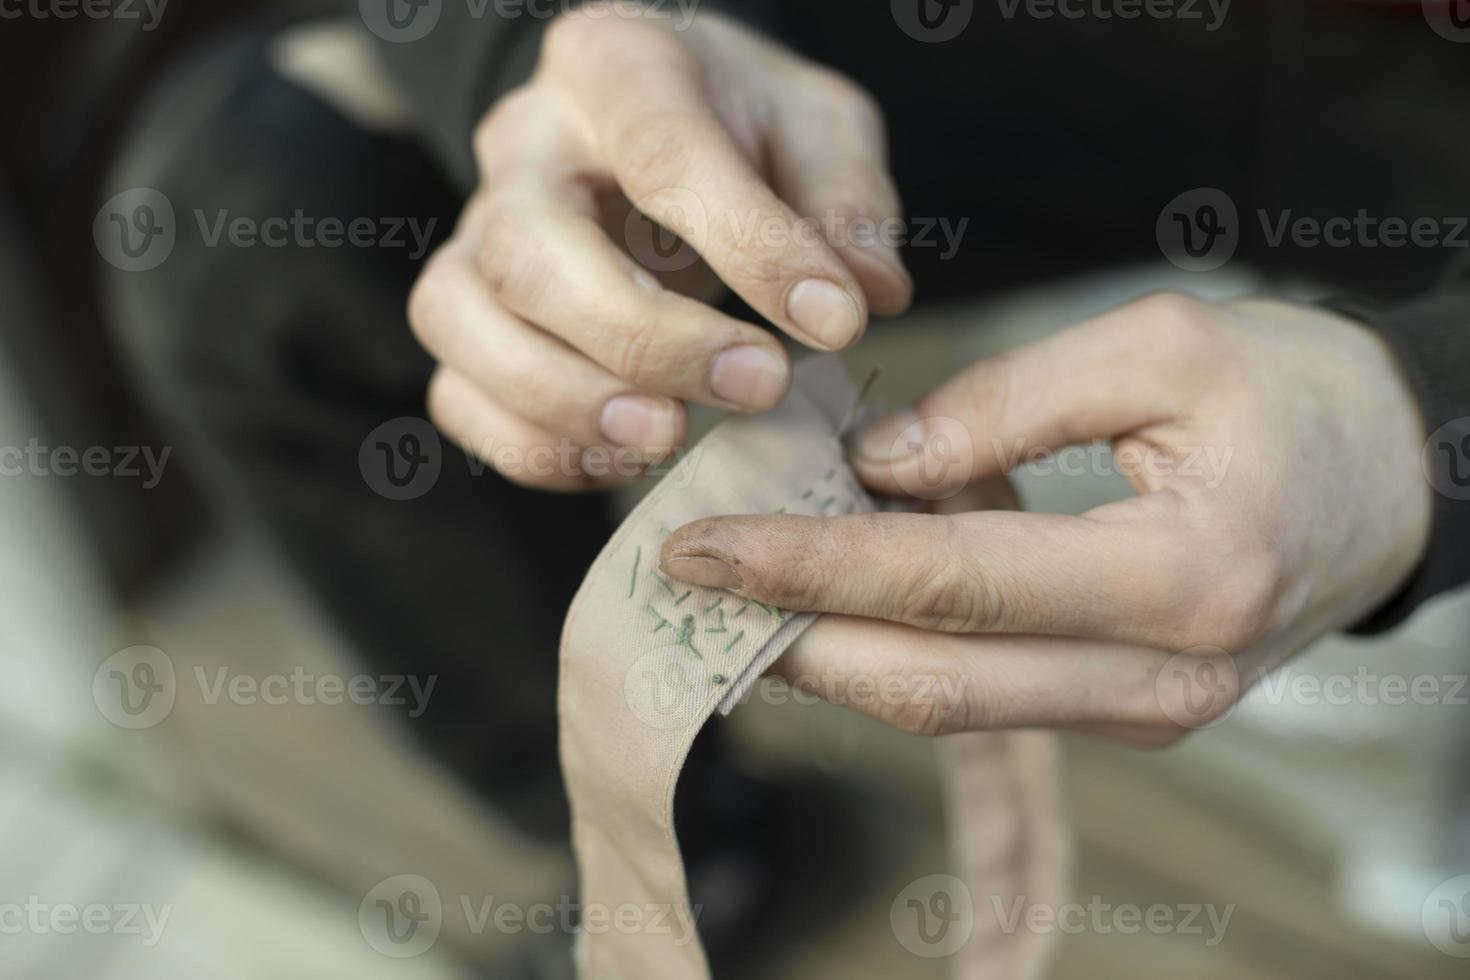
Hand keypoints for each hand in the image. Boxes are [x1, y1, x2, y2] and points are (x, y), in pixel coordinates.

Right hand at [409, 4, 910, 489]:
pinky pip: (456, 393)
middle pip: (530, 247)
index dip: (750, 246)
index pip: (663, 152)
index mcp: (614, 65)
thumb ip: (845, 200)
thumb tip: (866, 297)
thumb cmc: (740, 123)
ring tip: (670, 439)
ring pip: (461, 318)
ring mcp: (473, 231)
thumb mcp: (817, 125)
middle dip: (643, 337)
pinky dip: (530, 445)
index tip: (836, 322)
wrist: (651, 126)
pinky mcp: (462, 315)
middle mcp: (521, 144)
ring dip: (565, 400)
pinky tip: (622, 459)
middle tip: (759, 385)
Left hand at [660, 293, 1432, 743]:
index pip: (951, 587)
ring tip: (740, 588)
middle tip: (689, 579)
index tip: (704, 545)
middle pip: (932, 683)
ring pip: (950, 707)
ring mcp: (1146, 713)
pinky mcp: (1126, 710)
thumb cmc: (1289, 393)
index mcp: (1182, 578)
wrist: (1392, 475)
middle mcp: (1161, 679)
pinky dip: (895, 649)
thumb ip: (1007, 404)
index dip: (813, 568)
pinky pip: (985, 694)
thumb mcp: (1158, 348)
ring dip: (831, 655)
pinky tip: (831, 598)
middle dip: (794, 635)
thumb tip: (874, 466)